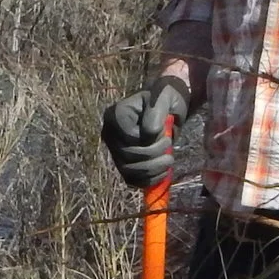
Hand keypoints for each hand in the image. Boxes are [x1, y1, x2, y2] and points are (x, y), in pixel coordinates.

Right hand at [101, 74, 191, 188]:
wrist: (166, 108)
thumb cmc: (164, 99)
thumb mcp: (162, 98)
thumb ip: (155, 113)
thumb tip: (148, 134)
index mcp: (115, 115)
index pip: (129, 137)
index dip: (149, 139)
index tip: (164, 130)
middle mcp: (110, 134)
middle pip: (128, 156)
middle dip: (154, 154)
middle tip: (169, 144)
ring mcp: (115, 151)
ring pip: (129, 171)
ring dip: (154, 169)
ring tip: (169, 159)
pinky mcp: (124, 165)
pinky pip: (133, 180)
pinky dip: (150, 180)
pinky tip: (163, 172)